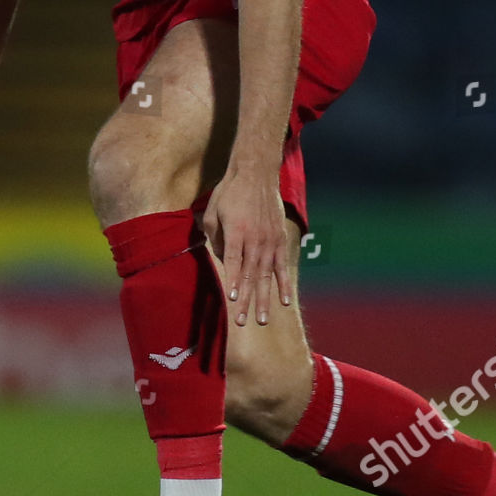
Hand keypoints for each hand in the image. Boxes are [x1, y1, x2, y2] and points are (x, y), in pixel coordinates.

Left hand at [201, 167, 290, 325]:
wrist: (256, 173)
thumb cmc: (229, 192)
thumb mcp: (212, 211)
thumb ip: (214, 237)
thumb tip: (220, 258)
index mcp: (236, 232)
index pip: (233, 263)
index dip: (233, 283)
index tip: (232, 300)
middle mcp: (255, 239)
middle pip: (250, 275)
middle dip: (246, 301)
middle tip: (242, 322)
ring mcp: (270, 240)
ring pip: (266, 275)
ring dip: (264, 299)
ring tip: (263, 320)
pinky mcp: (280, 239)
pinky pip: (282, 266)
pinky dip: (283, 284)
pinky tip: (284, 301)